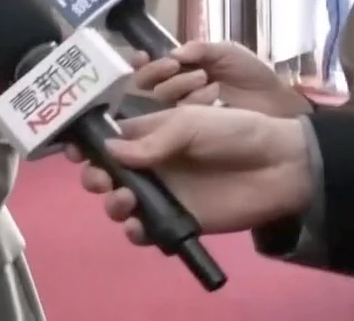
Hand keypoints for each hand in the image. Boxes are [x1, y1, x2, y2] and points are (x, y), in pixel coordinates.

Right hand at [64, 105, 312, 242]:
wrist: (278, 165)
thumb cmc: (233, 131)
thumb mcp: (191, 122)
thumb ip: (153, 139)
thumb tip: (110, 150)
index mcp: (149, 135)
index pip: (107, 140)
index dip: (87, 146)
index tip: (75, 151)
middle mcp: (150, 165)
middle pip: (106, 174)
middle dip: (93, 178)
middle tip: (100, 180)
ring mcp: (162, 194)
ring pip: (120, 204)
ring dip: (112, 204)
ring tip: (124, 200)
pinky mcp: (177, 221)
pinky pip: (146, 231)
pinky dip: (135, 231)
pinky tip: (138, 225)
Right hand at [129, 41, 312, 116]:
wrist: (278, 103)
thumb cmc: (252, 75)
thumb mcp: (228, 53)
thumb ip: (201, 49)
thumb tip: (173, 53)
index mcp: (181, 69)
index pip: (149, 66)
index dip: (142, 62)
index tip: (144, 55)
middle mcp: (176, 90)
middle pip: (146, 83)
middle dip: (156, 71)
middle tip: (175, 66)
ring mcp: (183, 112)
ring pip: (161, 98)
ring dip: (177, 84)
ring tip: (204, 78)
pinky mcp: (193, 130)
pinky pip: (179, 116)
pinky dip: (192, 101)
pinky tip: (211, 94)